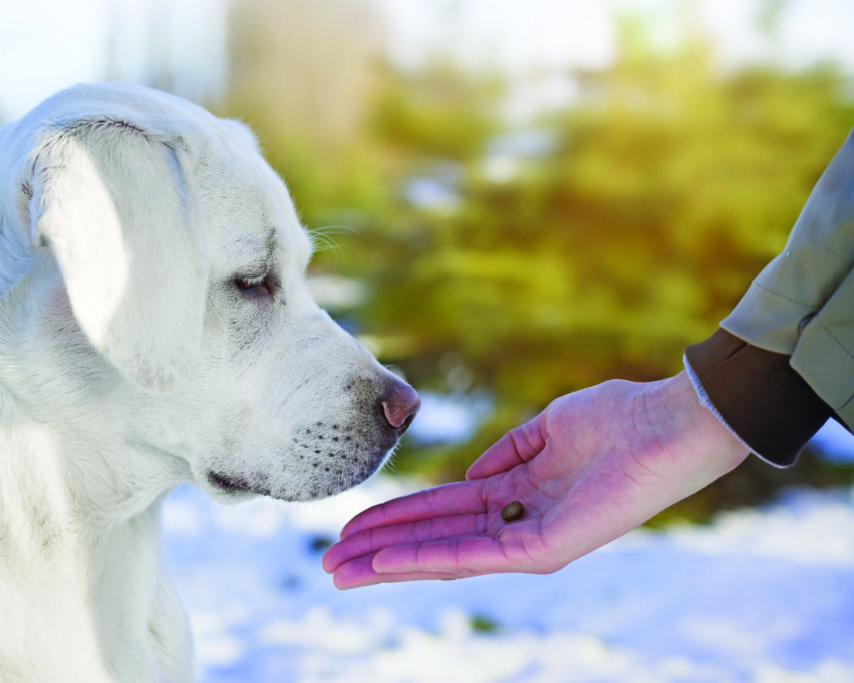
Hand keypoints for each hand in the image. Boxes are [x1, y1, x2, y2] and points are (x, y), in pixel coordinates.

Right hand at [323, 372, 748, 587]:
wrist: (672, 419)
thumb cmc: (621, 416)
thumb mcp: (550, 428)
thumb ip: (509, 452)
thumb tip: (469, 475)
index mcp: (520, 493)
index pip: (445, 512)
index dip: (398, 517)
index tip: (353, 526)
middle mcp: (520, 522)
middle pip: (437, 540)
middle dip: (382, 549)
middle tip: (330, 562)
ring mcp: (532, 538)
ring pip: (447, 554)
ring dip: (391, 561)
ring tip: (341, 568)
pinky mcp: (547, 548)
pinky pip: (477, 554)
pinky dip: (428, 557)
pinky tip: (388, 559)